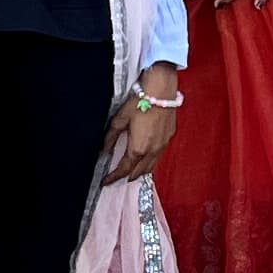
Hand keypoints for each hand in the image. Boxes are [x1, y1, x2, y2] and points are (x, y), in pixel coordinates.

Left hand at [101, 68, 182, 184]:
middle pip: (139, 172)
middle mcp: (152, 150)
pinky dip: (150, 162)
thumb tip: (103, 150)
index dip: (114, 177)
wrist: (161, 91)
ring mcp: (162, 145)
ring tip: (131, 172)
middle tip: (117, 179)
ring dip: (140, 172)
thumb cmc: (141, 102)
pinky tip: (145, 158)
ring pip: (151, 167)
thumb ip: (110, 137)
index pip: (124, 170)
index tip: (106, 181)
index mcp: (138, 148)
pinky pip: (158, 157)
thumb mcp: (119, 120)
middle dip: (127, 177)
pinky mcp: (168, 138)